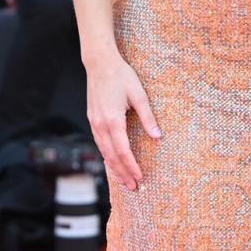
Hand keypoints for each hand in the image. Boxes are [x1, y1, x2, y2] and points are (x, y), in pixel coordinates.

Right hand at [86, 47, 160, 189]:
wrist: (99, 63)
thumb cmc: (121, 76)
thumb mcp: (140, 95)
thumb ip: (148, 118)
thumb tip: (158, 137)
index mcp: (113, 120)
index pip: (123, 151)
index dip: (131, 166)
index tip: (140, 177)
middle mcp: (100, 124)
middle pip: (111, 156)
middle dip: (122, 173)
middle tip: (133, 187)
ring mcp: (94, 122)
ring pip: (103, 152)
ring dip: (113, 167)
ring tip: (124, 180)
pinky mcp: (92, 119)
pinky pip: (99, 143)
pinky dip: (107, 156)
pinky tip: (113, 162)